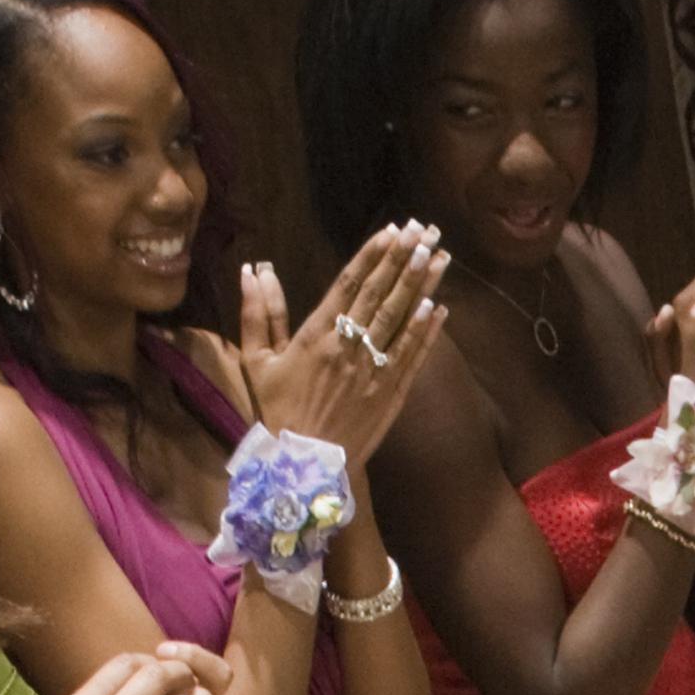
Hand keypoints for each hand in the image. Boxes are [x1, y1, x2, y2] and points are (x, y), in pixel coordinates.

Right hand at [235, 223, 451, 460]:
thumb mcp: (257, 359)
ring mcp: (374, 370)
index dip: (372, 256)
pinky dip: (427, 331)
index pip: (349, 285)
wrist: (305, 464)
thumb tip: (254, 270)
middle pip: (381, 295)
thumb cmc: (278, 409)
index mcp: (317, 334)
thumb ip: (259, 313)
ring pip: (402, 320)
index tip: (390, 231)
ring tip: (439, 256)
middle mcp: (350, 347)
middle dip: (403, 260)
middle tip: (423, 230)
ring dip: (422, 286)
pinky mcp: (392, 393)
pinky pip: (412, 356)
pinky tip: (439, 307)